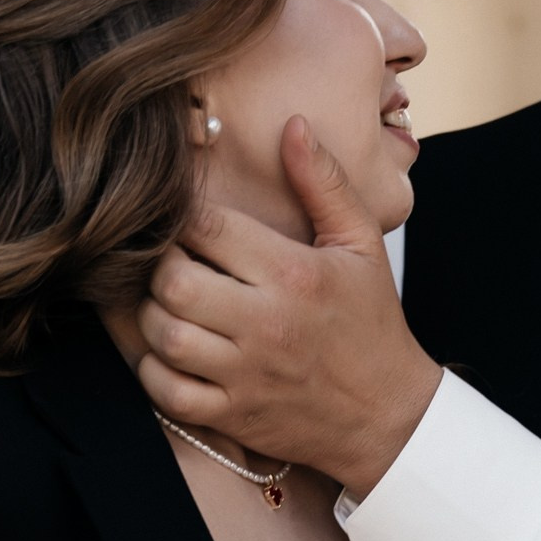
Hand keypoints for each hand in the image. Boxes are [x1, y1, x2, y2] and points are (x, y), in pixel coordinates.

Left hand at [136, 119, 442, 499]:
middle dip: (159, 263)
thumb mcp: (362, 244)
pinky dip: (154, 370)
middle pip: (172, 280)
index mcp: (294, 275)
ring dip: (152, 314)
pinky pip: (167, 391)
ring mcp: (246, 374)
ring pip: (163, 335)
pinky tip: (169, 350)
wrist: (388, 414)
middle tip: (172, 259)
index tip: (188, 217)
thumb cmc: (371, 323)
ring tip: (169, 301)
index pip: (208, 228)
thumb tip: (293, 126)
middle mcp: (266, 324)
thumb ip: (324, 183)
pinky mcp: (233, 414)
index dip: (183, 214)